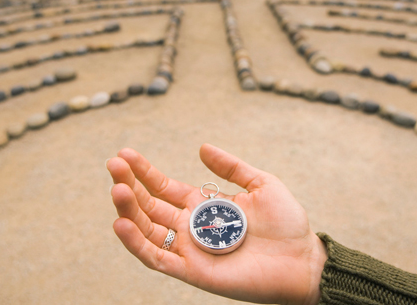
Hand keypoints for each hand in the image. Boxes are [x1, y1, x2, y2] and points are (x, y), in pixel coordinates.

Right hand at [106, 144, 326, 304]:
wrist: (303, 259)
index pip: (164, 187)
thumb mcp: (260, 184)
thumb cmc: (286, 223)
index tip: (125, 153)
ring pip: (147, 230)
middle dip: (130, 185)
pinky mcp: (192, 270)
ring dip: (129, 211)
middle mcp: (190, 226)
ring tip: (117, 189)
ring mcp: (189, 249)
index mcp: (203, 205)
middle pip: (150, 205)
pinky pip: (156, 258)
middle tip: (113, 165)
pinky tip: (121, 224)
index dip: (144, 171)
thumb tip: (201, 147)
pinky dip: (135, 244)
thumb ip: (230, 167)